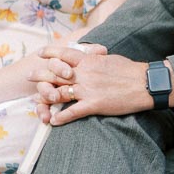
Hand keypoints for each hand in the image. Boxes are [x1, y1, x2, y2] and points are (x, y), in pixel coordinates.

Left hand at [27, 44, 155, 124]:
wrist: (144, 83)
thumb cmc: (130, 70)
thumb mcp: (110, 58)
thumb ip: (96, 58)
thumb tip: (90, 56)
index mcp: (89, 60)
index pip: (64, 53)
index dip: (50, 53)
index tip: (40, 53)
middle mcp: (85, 73)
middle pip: (56, 73)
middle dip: (41, 75)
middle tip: (29, 75)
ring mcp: (88, 89)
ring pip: (60, 92)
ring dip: (46, 97)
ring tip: (36, 101)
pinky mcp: (94, 104)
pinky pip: (72, 111)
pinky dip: (61, 117)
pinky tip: (53, 120)